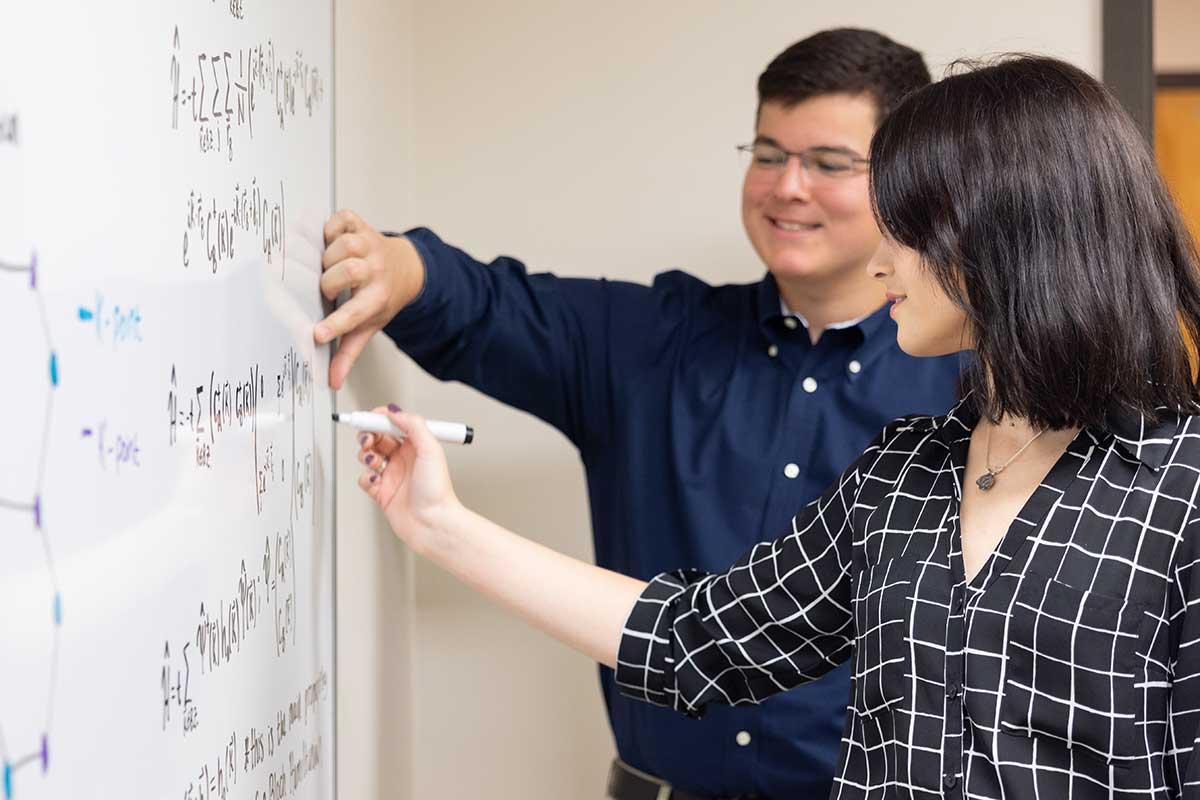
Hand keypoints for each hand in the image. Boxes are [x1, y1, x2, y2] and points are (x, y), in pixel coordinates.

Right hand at [315, 210, 425, 389]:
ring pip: (344, 245)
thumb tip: (332, 381)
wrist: (407, 269)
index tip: (316, 334)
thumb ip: (349, 351)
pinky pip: (343, 220)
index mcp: (377, 299)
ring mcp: (370, 244)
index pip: (355, 315)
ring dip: (329, 256)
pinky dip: (332, 227)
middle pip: (348, 271)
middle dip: (329, 282)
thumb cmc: (382, 298)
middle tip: (327, 290)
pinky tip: (329, 241)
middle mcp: (375, 270)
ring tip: (327, 267)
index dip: (336, 325)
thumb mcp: (370, 325)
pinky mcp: (362, 225)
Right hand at [356, 405, 460, 553]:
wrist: (432, 523)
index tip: (370, 416)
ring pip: (368, 457)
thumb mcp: (431, 449)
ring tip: (373, 461)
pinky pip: (365, 479)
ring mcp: (391, 476)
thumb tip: (395, 412)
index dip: (380, 419)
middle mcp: (403, 459)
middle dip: (368, 435)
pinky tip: (375, 479)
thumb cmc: (437, 491)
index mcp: (416, 447)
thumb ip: (414, 426)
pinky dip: (366, 477)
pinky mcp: (382, 493)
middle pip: (377, 439)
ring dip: (366, 455)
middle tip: (368, 439)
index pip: (393, 425)